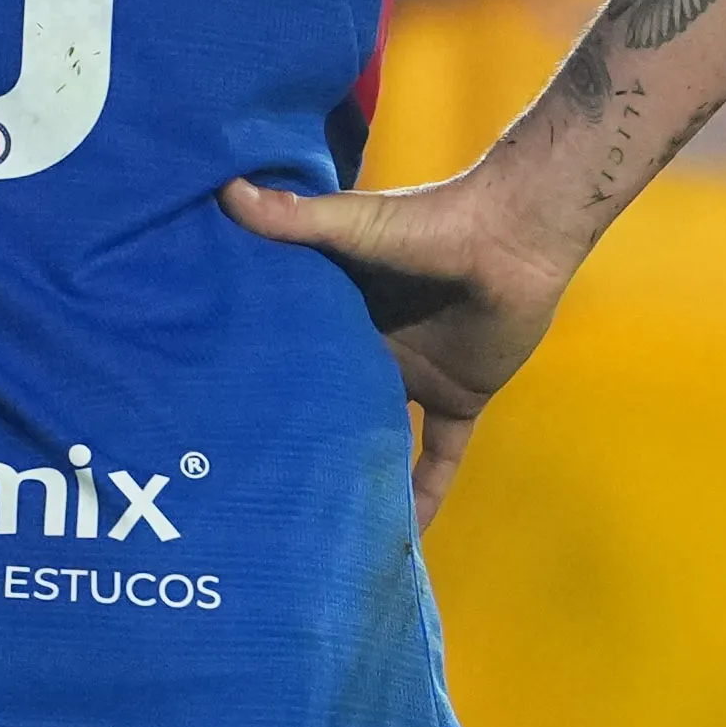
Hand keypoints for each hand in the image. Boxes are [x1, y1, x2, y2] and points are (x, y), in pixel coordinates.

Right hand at [222, 167, 583, 502]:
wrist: (514, 236)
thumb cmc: (432, 223)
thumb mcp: (353, 224)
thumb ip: (296, 219)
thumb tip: (224, 188)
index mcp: (337, 312)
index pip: (289, 352)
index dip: (255, 382)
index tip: (211, 420)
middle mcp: (369, 350)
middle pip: (328, 404)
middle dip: (298, 440)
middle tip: (247, 493)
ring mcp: (413, 378)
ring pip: (377, 437)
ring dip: (357, 474)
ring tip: (314, 527)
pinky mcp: (457, 398)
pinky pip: (439, 456)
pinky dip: (427, 493)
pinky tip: (407, 538)